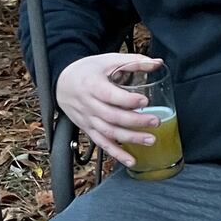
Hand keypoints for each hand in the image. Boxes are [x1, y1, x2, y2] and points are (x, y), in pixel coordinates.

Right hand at [55, 53, 163, 167]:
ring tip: (150, 140)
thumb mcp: (108, 60)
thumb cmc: (88, 70)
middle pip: (111, 116)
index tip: (145, 100)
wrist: (62, 82)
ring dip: (130, 138)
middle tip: (155, 121)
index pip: (109, 95)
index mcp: (92, 85)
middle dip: (135, 121)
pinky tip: (131, 160)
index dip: (127, 100)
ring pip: (108, 132)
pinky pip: (102, 144)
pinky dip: (116, 154)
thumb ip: (134, 61)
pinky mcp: (88, 129)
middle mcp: (88, 104)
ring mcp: (87, 119)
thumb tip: (158, 63)